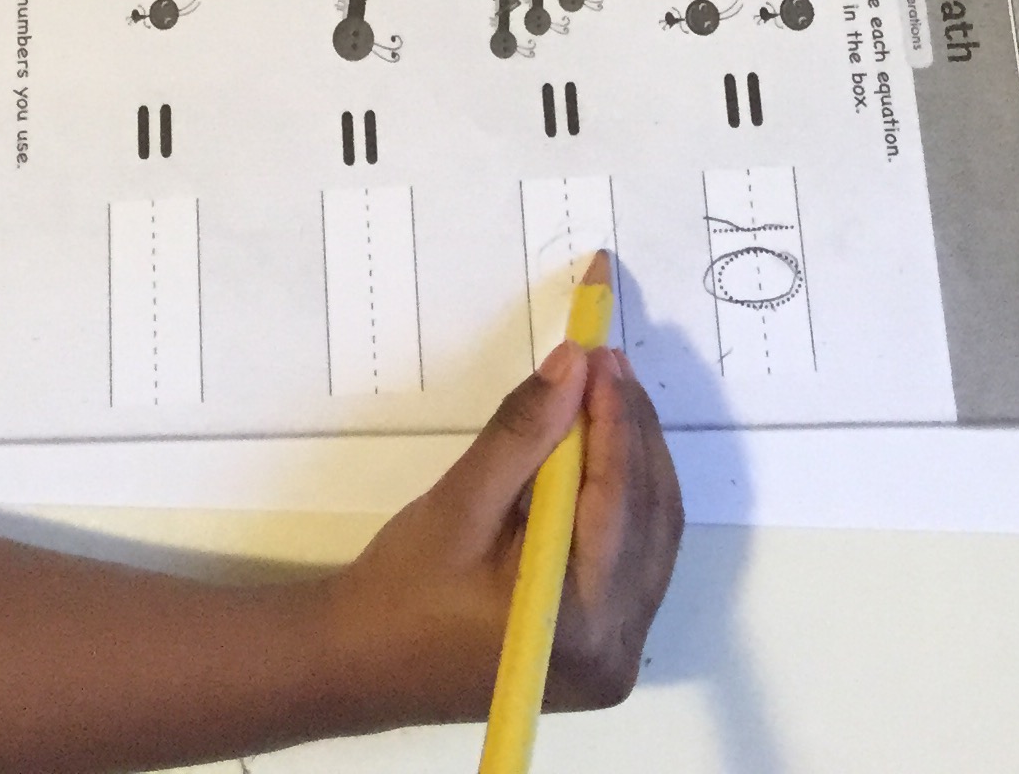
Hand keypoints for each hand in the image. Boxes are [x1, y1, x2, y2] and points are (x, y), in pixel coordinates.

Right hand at [329, 344, 682, 722]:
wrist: (367, 664)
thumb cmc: (403, 591)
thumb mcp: (458, 505)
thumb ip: (522, 434)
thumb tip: (573, 365)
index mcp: (579, 626)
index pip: (620, 503)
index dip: (617, 420)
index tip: (602, 353)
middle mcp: (616, 651)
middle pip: (651, 518)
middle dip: (632, 432)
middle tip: (606, 361)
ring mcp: (616, 655)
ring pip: (651, 533)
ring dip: (634, 459)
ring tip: (605, 390)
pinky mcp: (605, 645)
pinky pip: (636, 556)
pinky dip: (624, 496)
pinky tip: (602, 448)